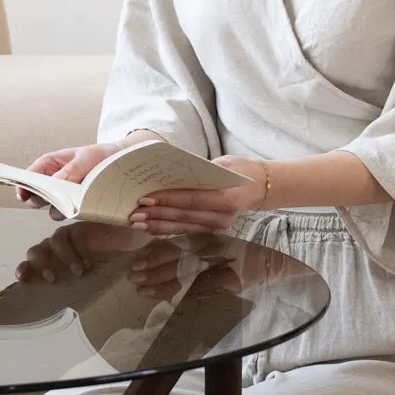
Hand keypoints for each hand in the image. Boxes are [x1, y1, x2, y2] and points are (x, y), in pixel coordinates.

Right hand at [14, 141, 122, 214]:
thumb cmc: (102, 155)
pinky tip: (81, 208)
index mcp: (51, 163)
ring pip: (50, 207)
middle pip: (36, 194)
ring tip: (71, 203)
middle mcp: (54, 180)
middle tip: (50, 199)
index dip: (24, 185)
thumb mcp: (86, 158)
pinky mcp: (75, 206)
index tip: (22, 195)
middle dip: (40, 199)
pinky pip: (66, 213)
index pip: (30, 174)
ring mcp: (64, 194)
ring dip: (57, 209)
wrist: (122, 162)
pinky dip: (71, 213)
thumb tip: (55, 183)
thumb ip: (71, 170)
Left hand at [14, 221, 139, 284]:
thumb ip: (70, 290)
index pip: (30, 264)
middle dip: (41, 265)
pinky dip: (80, 250)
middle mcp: (53, 248)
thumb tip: (65, 314)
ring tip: (79, 272)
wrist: (124, 250)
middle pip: (36, 251)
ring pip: (55, 241)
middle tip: (53, 279)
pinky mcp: (81, 227)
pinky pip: (75, 235)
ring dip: (64, 258)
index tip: (22, 279)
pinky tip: (89, 263)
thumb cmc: (99, 270)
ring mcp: (67, 236)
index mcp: (49, 262)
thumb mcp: (83, 284)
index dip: (25, 269)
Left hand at [128, 156, 269, 235]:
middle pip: (183, 215)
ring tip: (137, 223)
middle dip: (156, 215)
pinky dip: (167, 229)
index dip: (167, 199)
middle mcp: (223, 216)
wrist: (261, 187)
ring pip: (182, 226)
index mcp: (227, 197)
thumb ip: (199, 171)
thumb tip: (168, 172)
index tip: (145, 197)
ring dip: (158, 225)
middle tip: (134, 213)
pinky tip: (151, 228)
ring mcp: (218, 226)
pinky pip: (186, 230)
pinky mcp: (212, 230)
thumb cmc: (240, 170)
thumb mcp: (223, 164)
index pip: (191, 199)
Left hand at [130, 237, 242, 301]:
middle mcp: (210, 250)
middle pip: (175, 262)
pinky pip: (200, 288)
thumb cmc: (247, 245)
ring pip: (184, 276)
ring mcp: (218, 266)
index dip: (155, 255)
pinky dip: (183, 293)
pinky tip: (168, 299)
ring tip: (142, 289)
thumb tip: (168, 247)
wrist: (273, 256)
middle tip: (133, 277)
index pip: (175, 247)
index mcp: (206, 237)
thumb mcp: (221, 238)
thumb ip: (198, 242)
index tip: (138, 262)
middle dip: (152, 271)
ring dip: (161, 284)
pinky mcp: (227, 282)